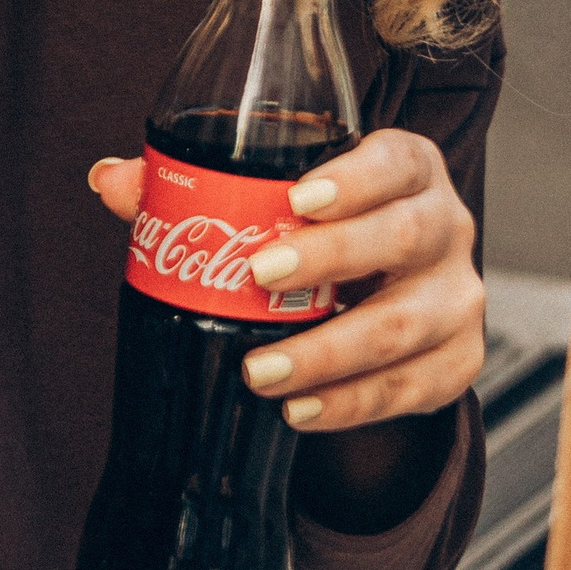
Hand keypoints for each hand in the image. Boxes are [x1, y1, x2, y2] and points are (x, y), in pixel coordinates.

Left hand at [87, 127, 483, 437]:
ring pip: (405, 325)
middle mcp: (446, 227)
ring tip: (259, 371)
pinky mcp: (457, 361)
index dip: (355, 177)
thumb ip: (194, 187)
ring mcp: (458, 298)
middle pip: (404, 236)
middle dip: (331, 258)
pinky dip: (352, 405)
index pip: (395, 160)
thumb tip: (112, 180)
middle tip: (257, 276)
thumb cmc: (324, 232)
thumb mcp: (273, 201)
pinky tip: (300, 409)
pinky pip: (411, 389)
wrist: (382, 296)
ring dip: (328, 352)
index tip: (296, 197)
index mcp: (407, 170)